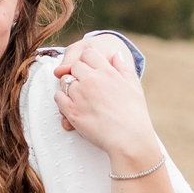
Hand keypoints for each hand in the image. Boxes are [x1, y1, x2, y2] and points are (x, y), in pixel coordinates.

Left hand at [54, 37, 162, 169]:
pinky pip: (58, 97)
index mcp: (107, 71)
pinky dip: (62, 99)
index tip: (90, 70)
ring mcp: (79, 95)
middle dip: (78, 73)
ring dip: (70, 86)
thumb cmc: (135, 114)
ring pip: (65, 81)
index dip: (88, 60)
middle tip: (85, 85)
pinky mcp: (71, 111)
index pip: (88, 53)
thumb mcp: (134, 86)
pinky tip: (72, 105)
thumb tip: (115, 55)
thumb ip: (123, 67)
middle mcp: (91, 80)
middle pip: (74, 66)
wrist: (128, 139)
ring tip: (81, 97)